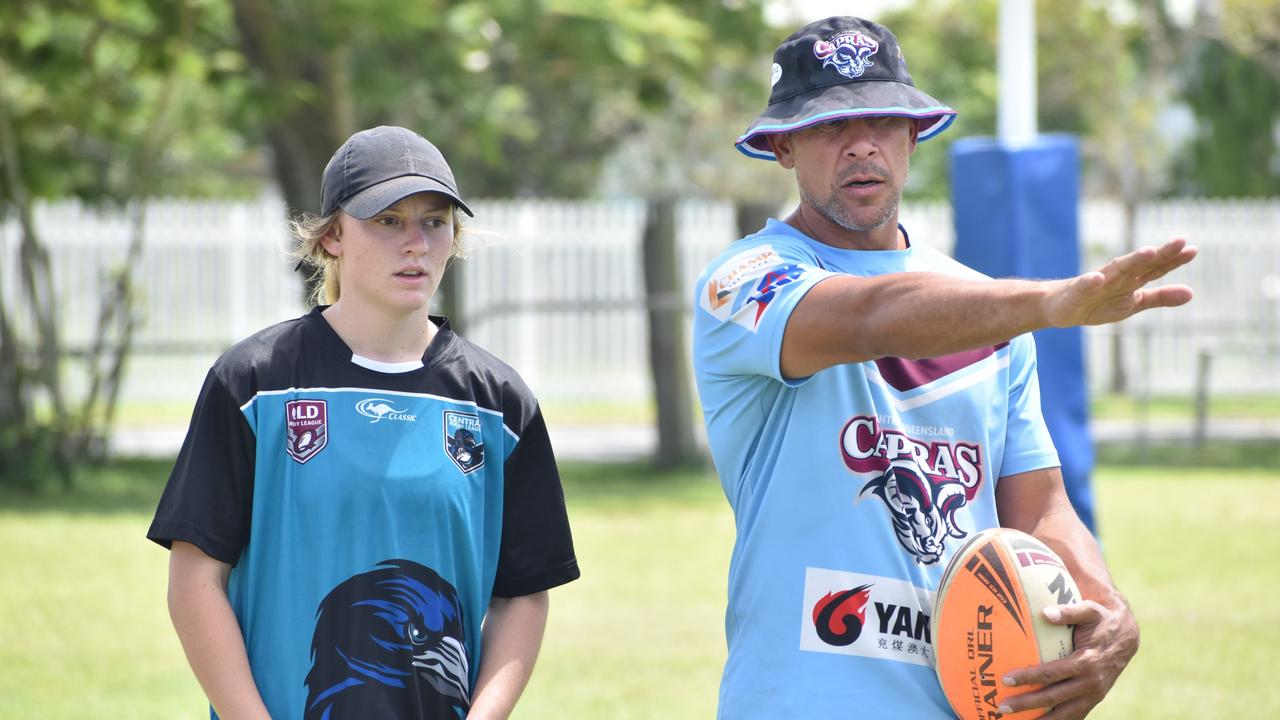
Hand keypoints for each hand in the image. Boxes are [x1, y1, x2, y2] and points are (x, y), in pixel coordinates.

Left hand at [998, 599, 1139, 718]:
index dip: (1028, 677)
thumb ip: (1068, 612)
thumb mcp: (1089, 610)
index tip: (1006, 679)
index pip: (1051, 673)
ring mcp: (1093, 695)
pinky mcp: (1094, 700)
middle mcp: (1091, 683)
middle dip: (1027, 703)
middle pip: (1053, 697)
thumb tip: (1045, 613)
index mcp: (1087, 662)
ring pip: (1065, 713)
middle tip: (1003, 706)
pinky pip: (1074, 715)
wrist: (1127, 638)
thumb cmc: (1101, 621)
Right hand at [1044, 238, 1196, 327]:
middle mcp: (1118, 276)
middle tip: (1180, 241)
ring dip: (1132, 260)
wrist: (1061, 308)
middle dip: (1160, 253)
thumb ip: (1160, 297)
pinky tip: (1097, 278)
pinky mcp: (1078, 291)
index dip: (1174, 260)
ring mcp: (1098, 282)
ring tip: (1148, 252)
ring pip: (1117, 269)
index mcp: (1132, 279)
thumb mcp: (1134, 303)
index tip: (1192, 250)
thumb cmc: (1099, 303)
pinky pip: (1085, 285)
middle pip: (1141, 263)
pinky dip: (1090, 281)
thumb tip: (1191, 293)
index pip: (1156, 268)